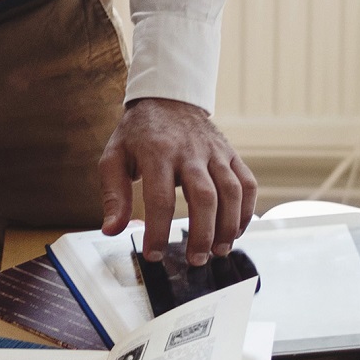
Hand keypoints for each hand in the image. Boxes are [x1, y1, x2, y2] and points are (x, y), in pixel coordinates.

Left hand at [96, 96, 258, 263]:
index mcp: (157, 152)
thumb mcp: (114, 157)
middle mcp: (190, 152)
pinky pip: (247, 183)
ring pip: (231, 191)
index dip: (158, 231)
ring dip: (228, 226)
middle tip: (195, 260)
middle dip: (202, 233)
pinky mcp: (231, 154)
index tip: (154, 255)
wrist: (168, 98)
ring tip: (218, 251)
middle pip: (204, 197)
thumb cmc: (138, 134)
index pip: (160, 198)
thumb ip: (114, 195)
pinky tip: (236, 230)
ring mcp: (215, 152)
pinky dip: (246, 210)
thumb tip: (112, 230)